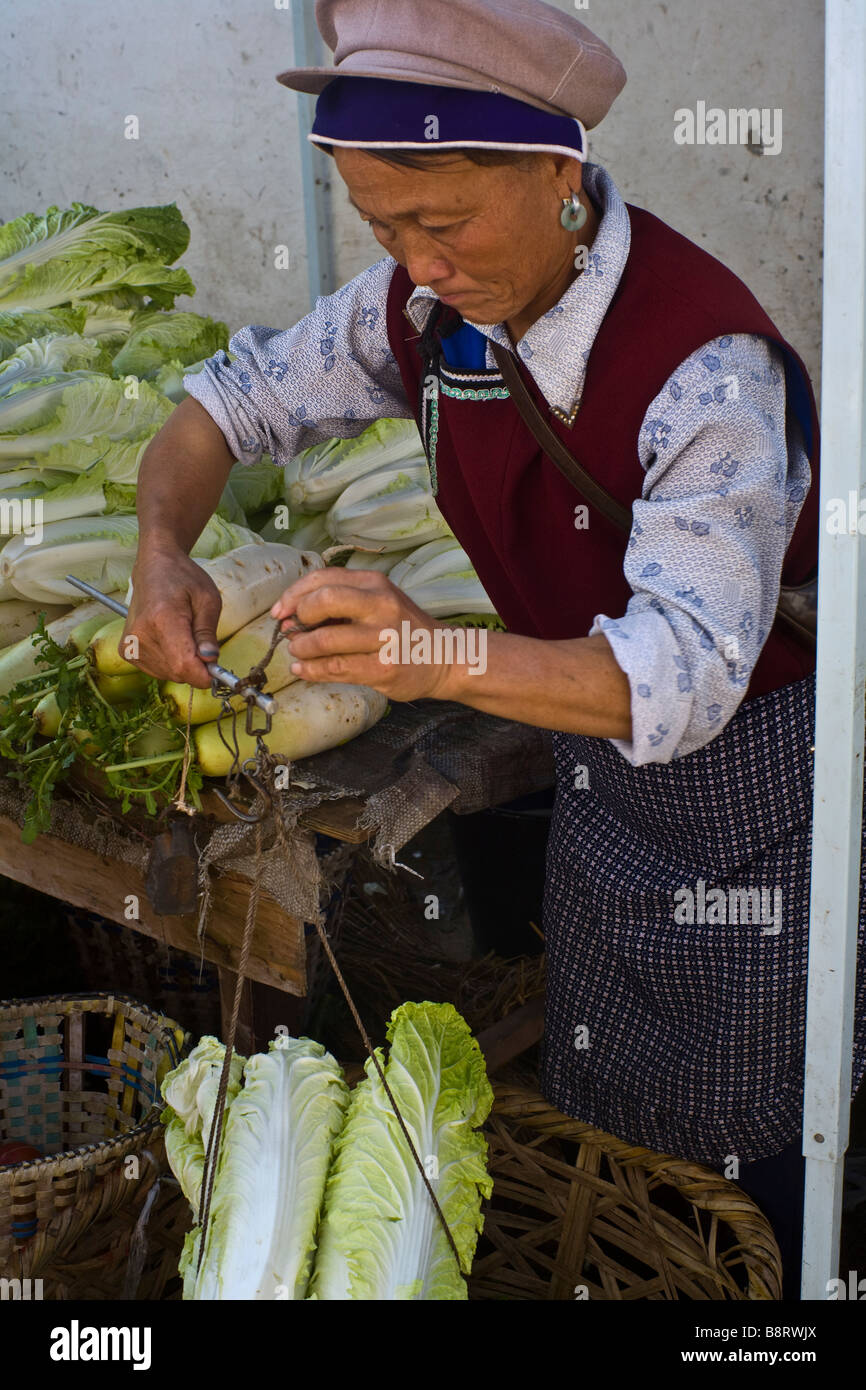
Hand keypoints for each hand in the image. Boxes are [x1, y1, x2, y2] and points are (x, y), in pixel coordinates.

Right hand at [124, 543, 222, 686]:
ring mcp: (130, 643)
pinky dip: (169, 663)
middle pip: (177, 672)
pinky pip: (156, 670)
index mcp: (162, 618)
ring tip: (183, 636)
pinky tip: (170, 641)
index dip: (204, 674)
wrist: (154, 567)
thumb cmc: (184, 579)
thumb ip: (208, 633)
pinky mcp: (126, 649)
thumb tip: (210, 660)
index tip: (217, 671)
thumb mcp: (208, 600)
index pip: (183, 664)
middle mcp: (140, 634)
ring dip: (183, 664)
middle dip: (196, 668)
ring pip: (168, 674)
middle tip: (202, 644)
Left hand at [269, 566, 457, 702]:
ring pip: (325, 641)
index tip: (280, 612)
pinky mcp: (383, 668)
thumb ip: (342, 600)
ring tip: (298, 653)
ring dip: (302, 649)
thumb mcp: (378, 600)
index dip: (293, 595)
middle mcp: (380, 605)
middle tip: (294, 632)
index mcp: (375, 583)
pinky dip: (312, 670)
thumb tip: (292, 613)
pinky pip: (336, 669)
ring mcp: (383, 638)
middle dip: (299, 618)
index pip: (323, 579)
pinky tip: (304, 670)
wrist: (443, 657)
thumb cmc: (402, 628)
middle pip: (323, 601)